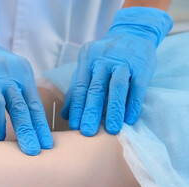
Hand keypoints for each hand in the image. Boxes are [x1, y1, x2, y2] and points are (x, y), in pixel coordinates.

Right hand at [0, 14, 52, 154]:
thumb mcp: (15, 73)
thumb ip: (22, 94)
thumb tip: (32, 125)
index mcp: (23, 75)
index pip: (34, 105)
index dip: (40, 126)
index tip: (46, 145)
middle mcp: (7, 76)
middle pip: (20, 107)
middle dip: (27, 132)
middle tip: (32, 151)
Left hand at [61, 7, 172, 135]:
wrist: (133, 31)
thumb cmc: (106, 56)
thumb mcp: (88, 66)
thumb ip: (76, 88)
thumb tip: (65, 115)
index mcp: (87, 60)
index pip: (80, 87)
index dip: (77, 107)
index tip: (74, 126)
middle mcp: (103, 60)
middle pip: (96, 89)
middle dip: (91, 112)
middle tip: (87, 132)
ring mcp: (123, 62)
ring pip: (117, 88)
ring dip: (114, 110)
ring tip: (112, 130)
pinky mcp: (142, 66)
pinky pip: (137, 87)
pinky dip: (133, 104)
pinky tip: (130, 119)